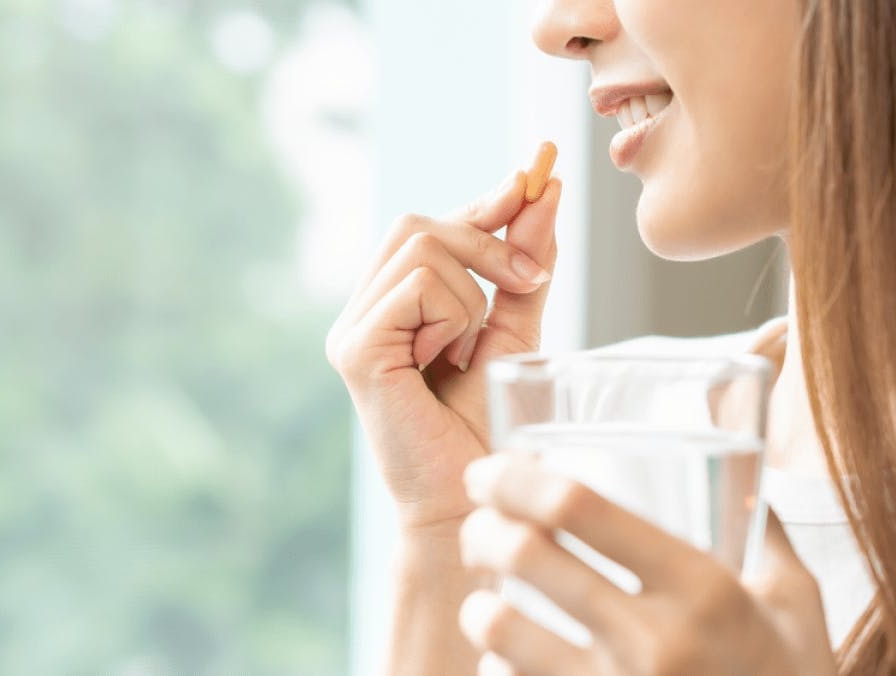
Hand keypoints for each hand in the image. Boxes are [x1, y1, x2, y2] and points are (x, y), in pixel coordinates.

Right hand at [326, 172, 561, 532]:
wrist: (471, 500)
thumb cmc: (487, 428)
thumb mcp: (515, 332)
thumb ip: (524, 268)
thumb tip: (543, 190)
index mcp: (396, 304)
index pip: (433, 227)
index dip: (483, 201)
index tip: (536, 172)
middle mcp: (365, 309)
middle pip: (421, 222)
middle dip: (487, 237)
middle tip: (530, 280)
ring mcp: (352, 328)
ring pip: (423, 247)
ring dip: (473, 293)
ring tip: (467, 352)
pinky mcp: (355, 350)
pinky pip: (417, 287)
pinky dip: (453, 317)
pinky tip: (446, 362)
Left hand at [457, 454, 836, 675]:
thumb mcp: (796, 600)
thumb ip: (767, 531)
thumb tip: (743, 475)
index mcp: (702, 587)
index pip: (581, 507)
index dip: (517, 477)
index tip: (491, 470)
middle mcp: (652, 641)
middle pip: (525, 556)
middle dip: (482, 529)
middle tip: (480, 526)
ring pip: (499, 631)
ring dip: (479, 608)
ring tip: (487, 599)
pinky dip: (501, 668)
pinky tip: (514, 658)